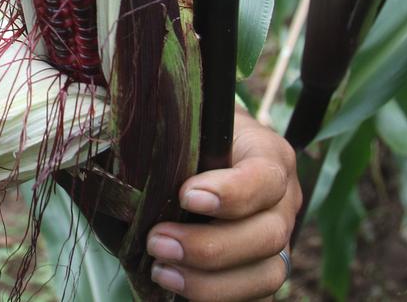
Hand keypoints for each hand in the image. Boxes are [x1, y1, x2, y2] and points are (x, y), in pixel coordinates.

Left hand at [146, 107, 299, 300]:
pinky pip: (255, 299)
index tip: (185, 195)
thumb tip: (124, 138)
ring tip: (160, 269)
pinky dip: (215, 297)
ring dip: (209, 281)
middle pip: (268, 235)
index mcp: (269, 155)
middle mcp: (283, 201)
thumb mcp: (188, 122)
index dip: (231, 192)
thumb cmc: (192, 135)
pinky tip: (175, 284)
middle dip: (208, 246)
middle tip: (156, 241)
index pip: (265, 178)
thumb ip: (169, 129)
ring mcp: (279, 239)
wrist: (207, 151)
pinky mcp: (263, 269)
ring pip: (266, 275)